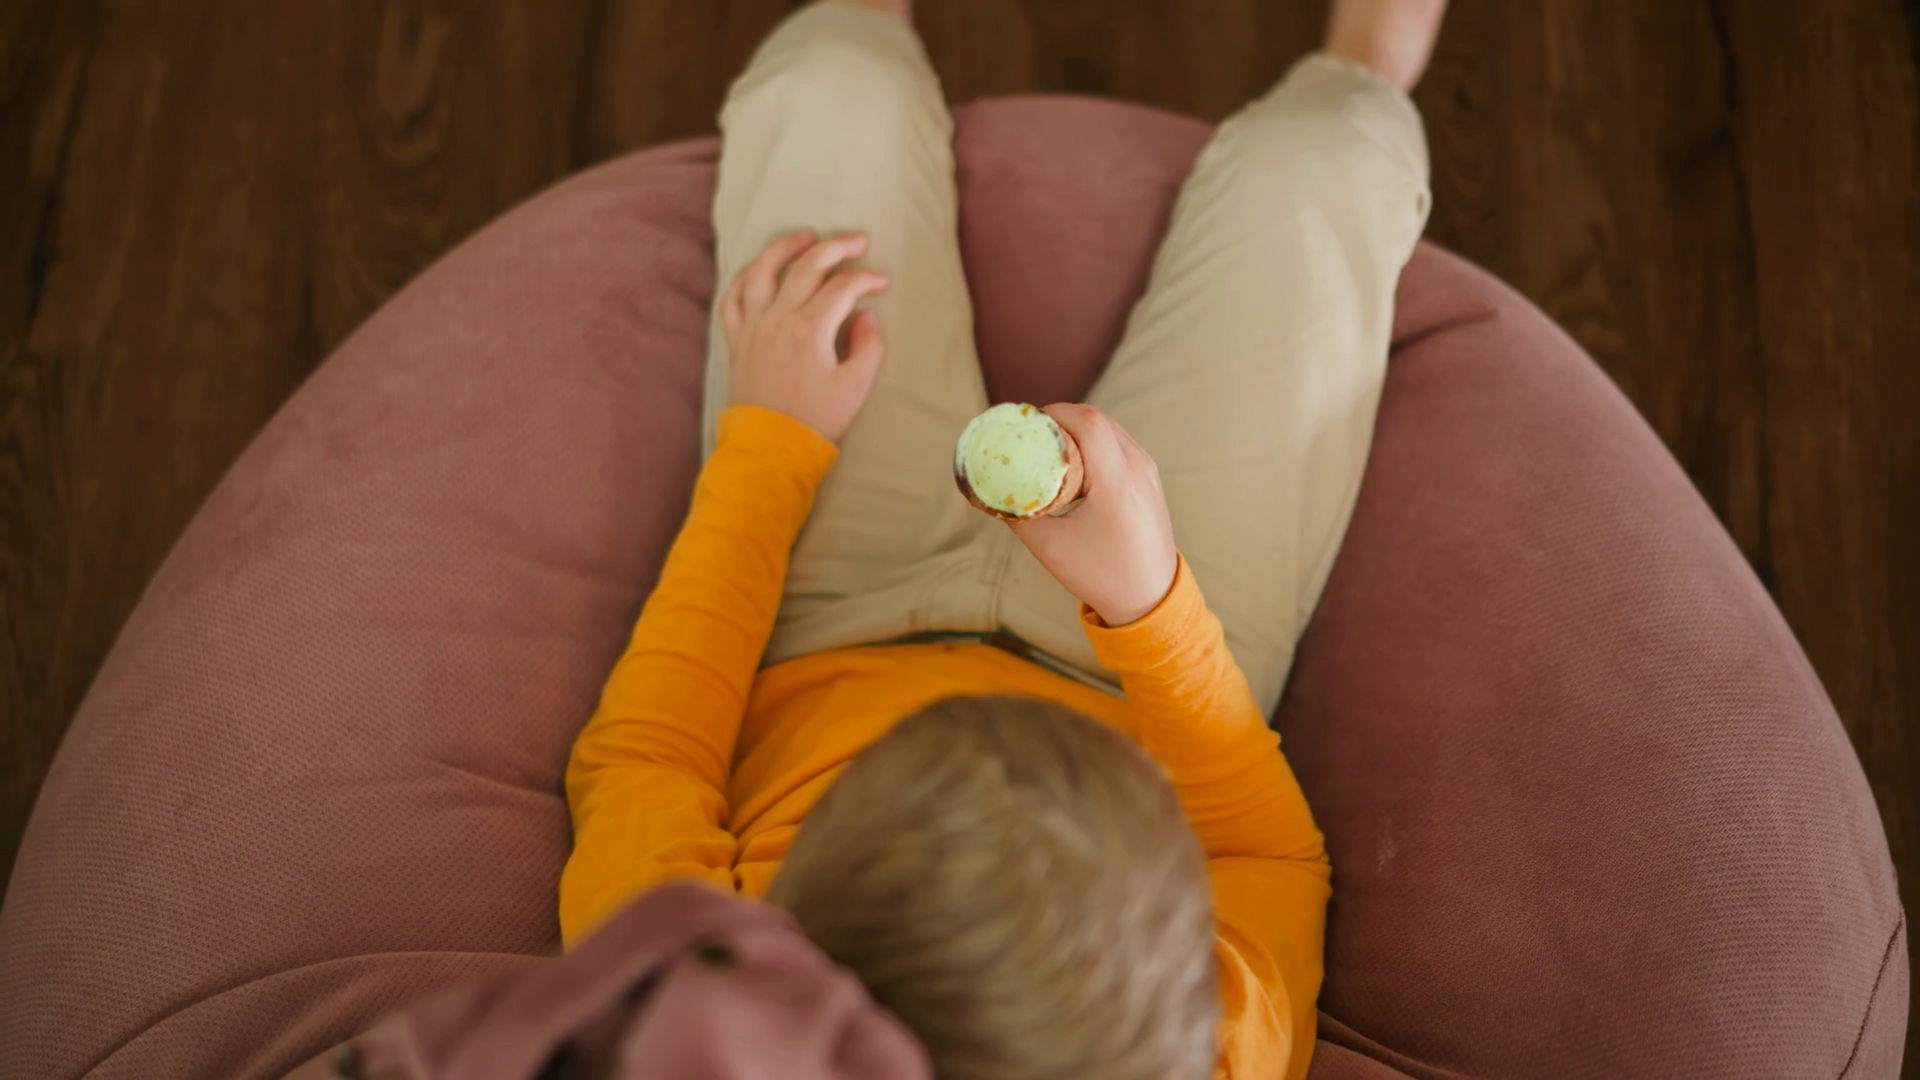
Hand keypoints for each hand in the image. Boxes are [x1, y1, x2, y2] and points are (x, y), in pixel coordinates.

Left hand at [721, 230, 888, 441]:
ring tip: (805, 236)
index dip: (866, 279)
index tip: (881, 283)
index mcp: (810, 329)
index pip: (843, 287)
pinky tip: (759, 269)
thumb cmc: (816, 419)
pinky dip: (745, 277)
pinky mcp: (737, 340)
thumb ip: (868, 345)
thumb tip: (865, 316)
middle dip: (836, 247)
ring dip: (785, 248)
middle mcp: (778, 319)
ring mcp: (753, 327)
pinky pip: (733, 298)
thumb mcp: (855, 386)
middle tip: (857, 240)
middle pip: (807, 266)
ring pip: (763, 271)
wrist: (771, 448)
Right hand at [1008, 405, 1176, 626]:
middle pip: (1097, 419)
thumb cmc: (1101, 575)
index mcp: (1118, 482)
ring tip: (1049, 450)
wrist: (1151, 599)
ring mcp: (1148, 472)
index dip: (1053, 414)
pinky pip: (1119, 444)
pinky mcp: (1150, 479)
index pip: (1088, 422)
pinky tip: (1074, 464)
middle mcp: (1138, 468)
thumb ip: (1018, 516)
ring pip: (1109, 429)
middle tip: (1030, 437)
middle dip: (1060, 419)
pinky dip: (1094, 444)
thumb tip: (991, 491)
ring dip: (1077, 431)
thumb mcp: (1050, 547)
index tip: (1025, 427)